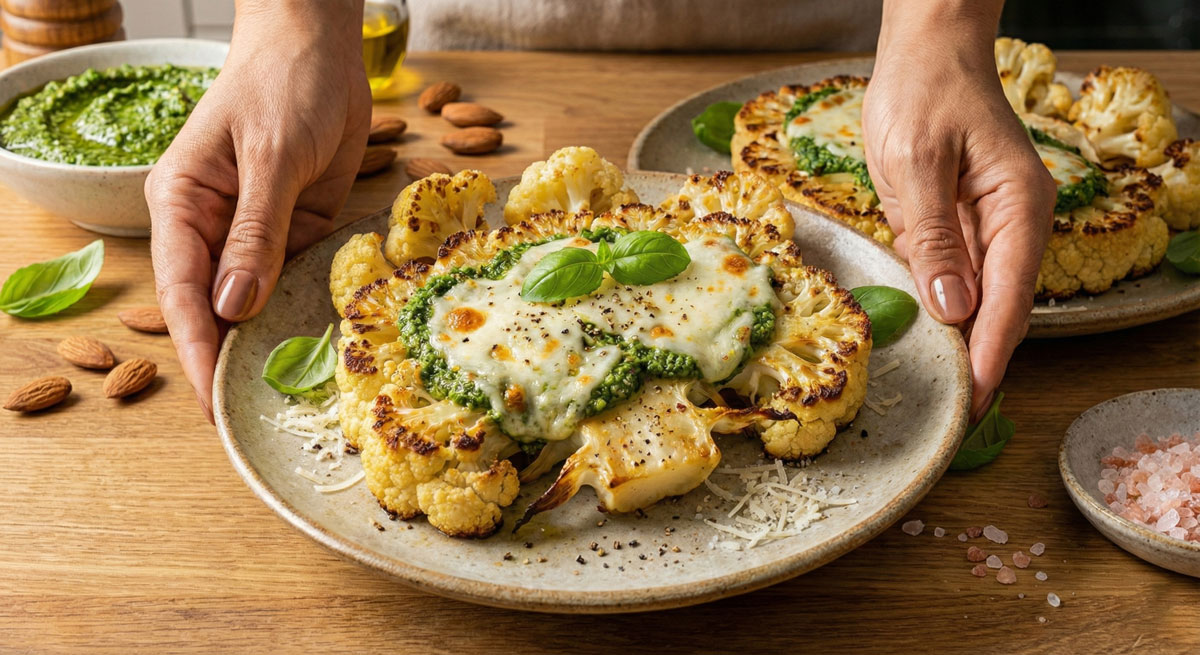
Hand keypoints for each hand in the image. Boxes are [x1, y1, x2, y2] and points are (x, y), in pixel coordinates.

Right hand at [146, 1, 369, 421]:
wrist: (323, 47)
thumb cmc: (284, 84)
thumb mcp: (272, 157)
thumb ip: (256, 232)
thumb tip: (235, 304)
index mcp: (182, 205)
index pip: (183, 292)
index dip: (196, 349)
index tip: (211, 401)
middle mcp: (212, 228)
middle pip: (215, 308)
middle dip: (229, 360)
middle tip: (251, 418)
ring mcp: (255, 233)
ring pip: (255, 302)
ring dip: (269, 344)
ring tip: (288, 402)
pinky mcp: (296, 232)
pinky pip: (296, 283)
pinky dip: (305, 315)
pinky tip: (321, 352)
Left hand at [863, 0, 1056, 419]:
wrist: (927, 54)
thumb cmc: (921, 94)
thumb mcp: (914, 162)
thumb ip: (933, 236)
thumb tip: (953, 306)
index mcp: (1017, 206)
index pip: (1008, 298)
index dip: (989, 354)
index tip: (973, 401)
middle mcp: (1015, 222)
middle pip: (1001, 308)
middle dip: (980, 363)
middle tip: (954, 418)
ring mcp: (992, 225)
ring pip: (982, 300)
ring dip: (963, 345)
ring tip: (940, 396)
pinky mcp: (965, 225)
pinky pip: (959, 278)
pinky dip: (945, 312)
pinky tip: (927, 343)